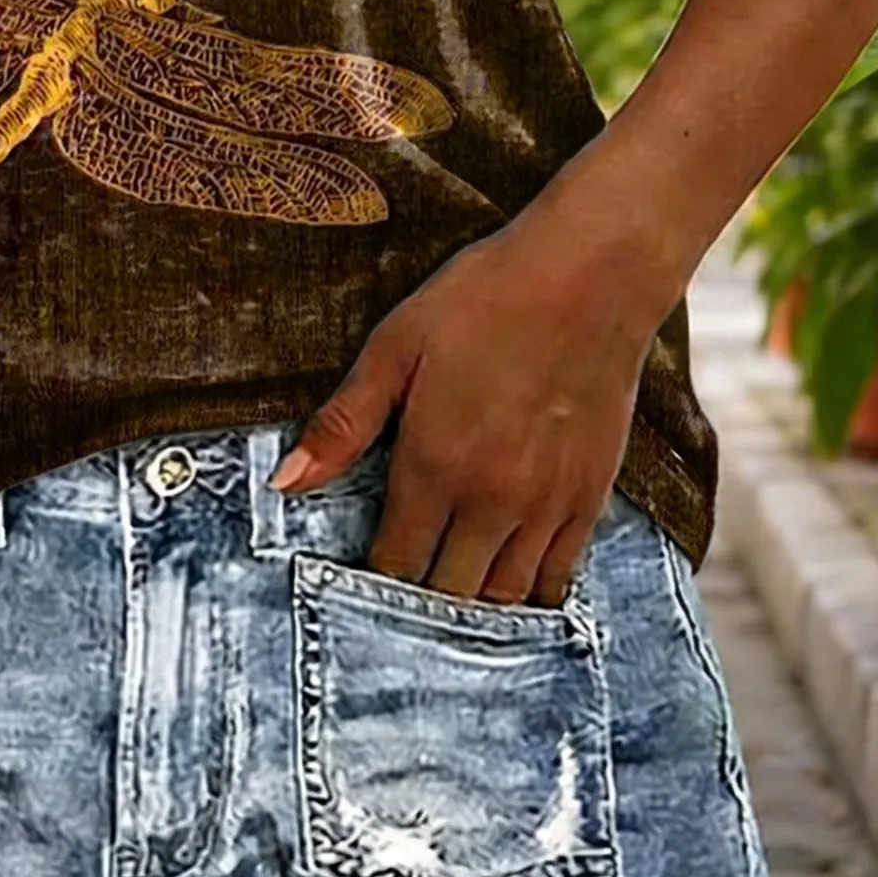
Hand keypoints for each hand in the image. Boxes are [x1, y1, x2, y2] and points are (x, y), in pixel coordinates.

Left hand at [271, 206, 655, 607]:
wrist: (591, 275)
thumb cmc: (486, 299)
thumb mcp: (396, 346)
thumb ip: (343, 423)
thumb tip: (286, 482)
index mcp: (434, 465)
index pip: (393, 565)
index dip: (370, 580)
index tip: (357, 575)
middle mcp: (491, 499)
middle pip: (446, 595)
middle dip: (418, 599)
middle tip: (403, 581)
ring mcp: (546, 504)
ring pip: (504, 597)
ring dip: (472, 601)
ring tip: (450, 586)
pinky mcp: (591, 495)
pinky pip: (560, 576)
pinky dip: (532, 589)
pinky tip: (511, 574)